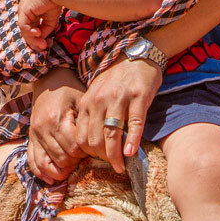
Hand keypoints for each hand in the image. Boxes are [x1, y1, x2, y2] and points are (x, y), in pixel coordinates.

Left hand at [17, 0, 62, 50]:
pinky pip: (24, 26)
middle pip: (26, 31)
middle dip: (34, 41)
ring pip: (25, 30)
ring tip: (42, 44)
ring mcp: (22, 11)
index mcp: (30, 13)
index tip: (46, 44)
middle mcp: (24, 12)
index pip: (30, 29)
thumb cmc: (54, 2)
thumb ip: (45, 30)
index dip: (37, 38)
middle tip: (43, 48)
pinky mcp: (23, 11)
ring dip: (33, 39)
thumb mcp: (50, 21)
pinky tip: (38, 34)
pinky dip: (30, 32)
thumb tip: (41, 40)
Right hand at [27, 69, 85, 182]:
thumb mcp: (82, 99)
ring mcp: (34, 134)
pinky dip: (41, 172)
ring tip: (72, 167)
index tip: (95, 149)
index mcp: (57, 119)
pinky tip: (52, 179)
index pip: (74, 147)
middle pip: (62, 157)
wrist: (48, 77)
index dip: (87, 152)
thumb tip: (106, 140)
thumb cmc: (69, 88)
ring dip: (62, 168)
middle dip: (76, 161)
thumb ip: (89, 120)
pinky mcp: (30, 138)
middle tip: (86, 157)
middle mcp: (43, 128)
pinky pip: (33, 161)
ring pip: (48, 163)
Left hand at [76, 56, 161, 173]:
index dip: (88, 153)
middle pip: (95, 138)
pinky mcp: (138, 96)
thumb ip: (92, 114)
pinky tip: (131, 152)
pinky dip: (132, 140)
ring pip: (112, 133)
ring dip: (115, 155)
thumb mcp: (97, 93)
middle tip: (113, 166)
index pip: (81, 136)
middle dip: (103, 157)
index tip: (98, 161)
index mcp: (88, 101)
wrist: (136, 55)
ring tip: (121, 166)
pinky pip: (134, 123)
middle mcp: (100, 100)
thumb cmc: (116, 78)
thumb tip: (91, 142)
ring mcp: (119, 98)